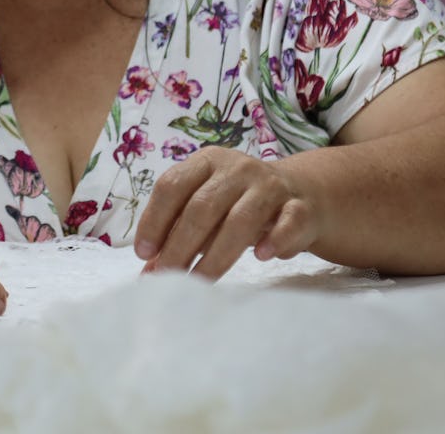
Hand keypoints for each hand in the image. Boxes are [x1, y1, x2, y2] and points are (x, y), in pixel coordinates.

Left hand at [134, 147, 319, 279]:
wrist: (301, 193)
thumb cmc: (239, 203)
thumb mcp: (208, 208)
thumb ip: (178, 233)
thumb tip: (148, 272)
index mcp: (207, 162)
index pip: (172, 185)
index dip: (154, 219)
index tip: (143, 253)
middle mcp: (237, 168)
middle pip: (202, 206)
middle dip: (180, 245)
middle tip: (167, 277)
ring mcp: (269, 186)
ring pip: (240, 219)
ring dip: (217, 255)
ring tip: (200, 282)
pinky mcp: (300, 207)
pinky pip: (288, 222)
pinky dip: (275, 239)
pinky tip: (261, 256)